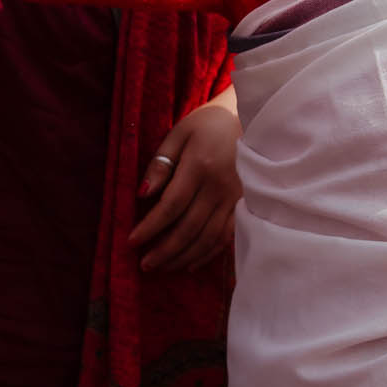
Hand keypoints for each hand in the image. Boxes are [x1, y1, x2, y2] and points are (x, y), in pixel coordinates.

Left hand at [129, 91, 241, 272]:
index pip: (171, 206)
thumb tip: (143, 194)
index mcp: (200, 166)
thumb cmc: (209, 124)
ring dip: (184, 257)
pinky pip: (226, 237)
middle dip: (164, 250)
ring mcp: (237, 199)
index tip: (132, 242)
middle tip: (144, 265)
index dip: (150, 228)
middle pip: (189, 228)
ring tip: (163, 267)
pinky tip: (191, 264)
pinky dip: (208, 254)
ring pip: (208, 238)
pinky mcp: (247, 206)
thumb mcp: (180, 133)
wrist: (254, 118)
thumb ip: (161, 163)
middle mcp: (220, 187)